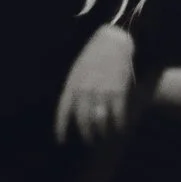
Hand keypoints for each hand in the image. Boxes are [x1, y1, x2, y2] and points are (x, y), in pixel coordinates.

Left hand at [55, 21, 137, 144]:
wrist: (114, 40)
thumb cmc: (94, 54)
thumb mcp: (77, 69)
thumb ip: (74, 88)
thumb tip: (72, 108)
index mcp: (72, 85)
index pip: (63, 112)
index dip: (61, 129)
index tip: (62, 141)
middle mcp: (85, 92)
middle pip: (83, 121)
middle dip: (86, 134)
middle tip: (89, 140)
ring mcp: (102, 93)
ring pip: (100, 122)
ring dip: (102, 132)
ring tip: (103, 135)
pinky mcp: (118, 93)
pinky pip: (117, 116)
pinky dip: (119, 125)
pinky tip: (119, 128)